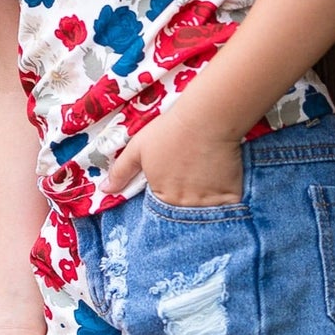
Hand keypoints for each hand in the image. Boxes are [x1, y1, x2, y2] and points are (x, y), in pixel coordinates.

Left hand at [107, 109, 242, 207]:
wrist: (207, 119)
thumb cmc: (170, 130)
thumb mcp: (138, 148)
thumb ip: (121, 171)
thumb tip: (105, 190)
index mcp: (161, 195)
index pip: (161, 210)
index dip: (166, 198)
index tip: (174, 184)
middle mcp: (182, 205)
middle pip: (183, 214)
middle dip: (186, 206)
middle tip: (193, 185)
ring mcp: (207, 203)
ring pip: (205, 216)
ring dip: (206, 208)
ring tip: (208, 187)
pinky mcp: (230, 197)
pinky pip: (228, 211)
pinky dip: (227, 207)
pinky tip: (225, 190)